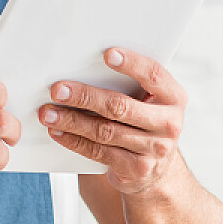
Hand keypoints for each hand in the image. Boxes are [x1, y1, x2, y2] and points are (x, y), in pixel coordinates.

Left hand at [40, 49, 186, 195]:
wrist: (157, 169)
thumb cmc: (145, 121)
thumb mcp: (150, 102)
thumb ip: (131, 85)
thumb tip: (84, 65)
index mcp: (174, 98)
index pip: (154, 75)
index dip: (132, 64)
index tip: (107, 54)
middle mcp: (169, 124)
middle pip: (121, 106)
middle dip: (85, 96)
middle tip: (57, 89)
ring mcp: (154, 150)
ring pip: (104, 131)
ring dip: (72, 121)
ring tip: (48, 113)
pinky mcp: (136, 169)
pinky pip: (99, 152)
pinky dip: (74, 141)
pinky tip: (57, 131)